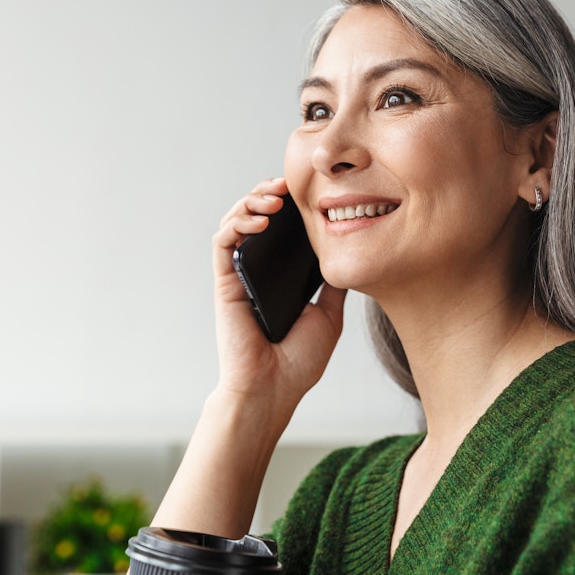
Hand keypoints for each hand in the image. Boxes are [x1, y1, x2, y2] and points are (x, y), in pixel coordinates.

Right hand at [212, 177, 346, 417]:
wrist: (274, 389)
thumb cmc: (298, 362)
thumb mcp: (329, 314)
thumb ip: (333, 284)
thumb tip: (350, 256)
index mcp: (279, 277)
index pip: (279, 230)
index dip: (289, 205)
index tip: (308, 190)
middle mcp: (256, 272)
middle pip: (254, 218)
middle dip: (268, 193)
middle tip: (287, 185)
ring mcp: (238, 276)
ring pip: (235, 222)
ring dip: (251, 201)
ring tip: (274, 196)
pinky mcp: (225, 283)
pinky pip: (223, 243)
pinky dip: (238, 223)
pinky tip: (261, 220)